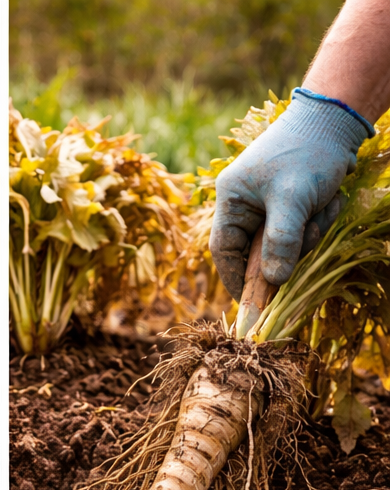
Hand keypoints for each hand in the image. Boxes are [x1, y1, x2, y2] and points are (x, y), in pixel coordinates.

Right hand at [210, 92, 368, 298]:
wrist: (336, 117)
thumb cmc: (307, 152)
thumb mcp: (293, 199)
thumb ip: (281, 241)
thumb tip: (274, 280)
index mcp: (231, 199)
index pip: (223, 250)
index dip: (236, 279)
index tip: (254, 302)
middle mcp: (244, 203)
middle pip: (257, 249)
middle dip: (288, 248)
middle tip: (310, 234)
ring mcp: (267, 202)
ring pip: (284, 240)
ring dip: (308, 233)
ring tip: (324, 207)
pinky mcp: (290, 201)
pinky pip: (300, 228)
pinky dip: (317, 221)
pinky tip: (329, 201)